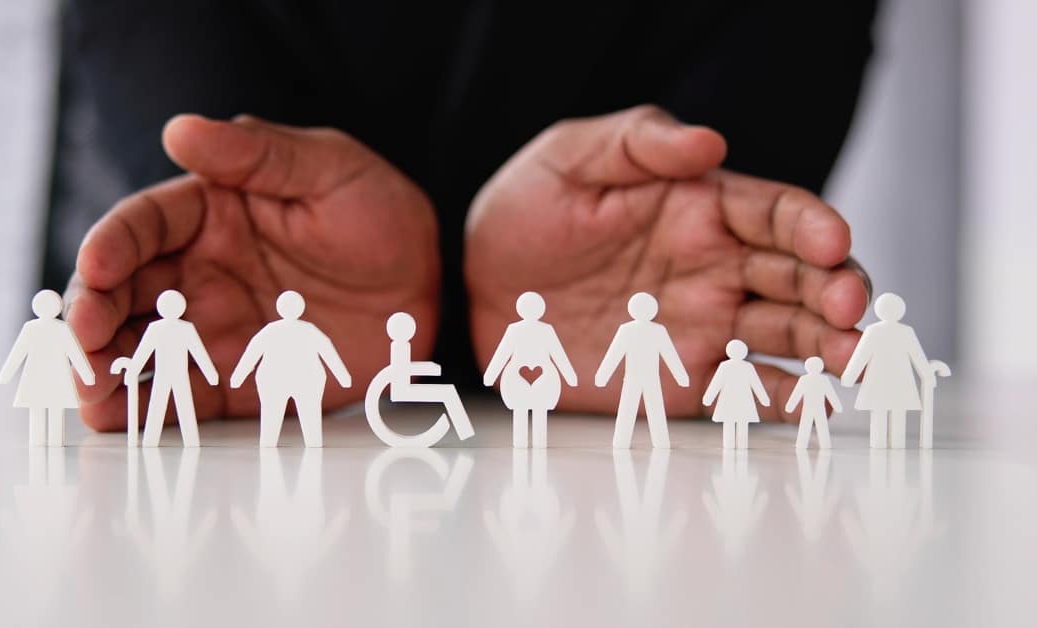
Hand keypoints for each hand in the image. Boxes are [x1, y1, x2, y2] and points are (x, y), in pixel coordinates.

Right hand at [66, 115, 439, 429]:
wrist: (432, 287)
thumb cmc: (380, 213)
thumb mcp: (329, 168)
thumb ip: (257, 154)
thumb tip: (180, 129)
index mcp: (207, 213)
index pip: (141, 226)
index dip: (111, 245)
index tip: (97, 266)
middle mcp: (196, 273)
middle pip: (122, 294)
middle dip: (90, 317)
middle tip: (81, 341)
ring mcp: (214, 331)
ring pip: (139, 351)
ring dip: (103, 370)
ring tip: (87, 390)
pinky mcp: (238, 384)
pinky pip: (184, 401)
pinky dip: (148, 414)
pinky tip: (120, 422)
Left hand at [466, 106, 867, 421]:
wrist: (474, 288)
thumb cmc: (525, 211)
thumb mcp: (569, 158)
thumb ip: (636, 143)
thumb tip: (708, 143)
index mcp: (702, 209)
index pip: (776, 212)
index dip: (811, 225)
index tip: (830, 241)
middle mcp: (718, 268)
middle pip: (800, 278)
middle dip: (835, 291)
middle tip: (846, 308)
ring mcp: (705, 327)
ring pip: (788, 336)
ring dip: (829, 348)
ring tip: (854, 360)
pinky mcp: (681, 380)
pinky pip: (743, 393)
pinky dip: (783, 401)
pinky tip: (813, 404)